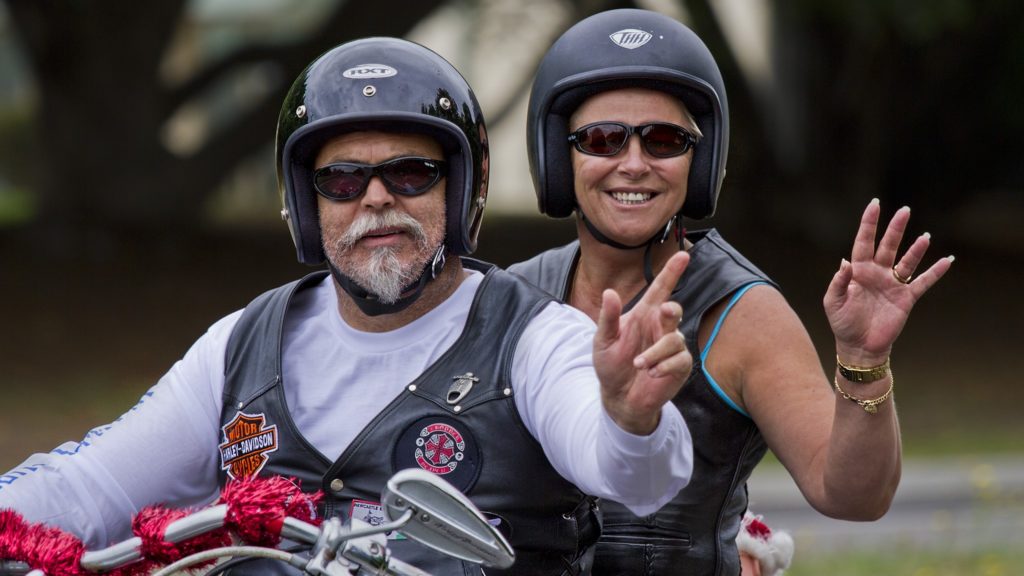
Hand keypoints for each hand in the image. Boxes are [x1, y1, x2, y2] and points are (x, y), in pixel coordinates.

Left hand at [594, 251, 692, 434]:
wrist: (618, 397)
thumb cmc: (611, 365)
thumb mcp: (603, 340)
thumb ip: (607, 317)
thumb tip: (609, 292)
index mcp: (644, 315)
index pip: (661, 289)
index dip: (672, 272)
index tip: (684, 254)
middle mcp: (660, 327)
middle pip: (674, 309)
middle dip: (671, 310)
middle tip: (665, 311)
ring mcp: (672, 346)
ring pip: (674, 339)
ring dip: (655, 352)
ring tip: (639, 364)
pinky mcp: (679, 365)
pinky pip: (679, 359)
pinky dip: (662, 366)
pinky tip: (650, 373)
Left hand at [824, 199, 953, 364]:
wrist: (859, 346)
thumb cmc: (843, 323)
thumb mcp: (833, 302)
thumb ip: (839, 282)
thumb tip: (845, 262)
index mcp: (858, 271)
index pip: (863, 241)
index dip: (869, 223)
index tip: (875, 204)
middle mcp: (877, 273)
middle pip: (888, 246)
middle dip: (896, 229)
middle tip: (905, 210)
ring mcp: (892, 285)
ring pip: (906, 262)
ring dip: (916, 249)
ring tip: (925, 236)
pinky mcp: (905, 298)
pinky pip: (922, 282)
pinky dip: (935, 272)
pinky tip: (946, 260)